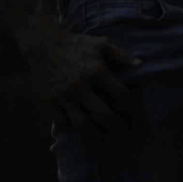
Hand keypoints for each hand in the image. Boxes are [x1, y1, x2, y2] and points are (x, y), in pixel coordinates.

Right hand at [26, 28, 141, 134]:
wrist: (41, 45)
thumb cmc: (74, 44)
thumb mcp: (100, 43)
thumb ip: (121, 55)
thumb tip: (141, 65)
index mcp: (96, 71)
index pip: (122, 95)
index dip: (133, 108)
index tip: (137, 116)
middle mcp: (81, 86)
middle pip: (104, 115)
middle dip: (118, 128)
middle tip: (125, 134)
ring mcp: (64, 96)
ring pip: (83, 124)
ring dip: (97, 135)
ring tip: (105, 138)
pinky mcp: (49, 103)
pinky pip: (63, 124)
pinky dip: (73, 130)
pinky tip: (81, 131)